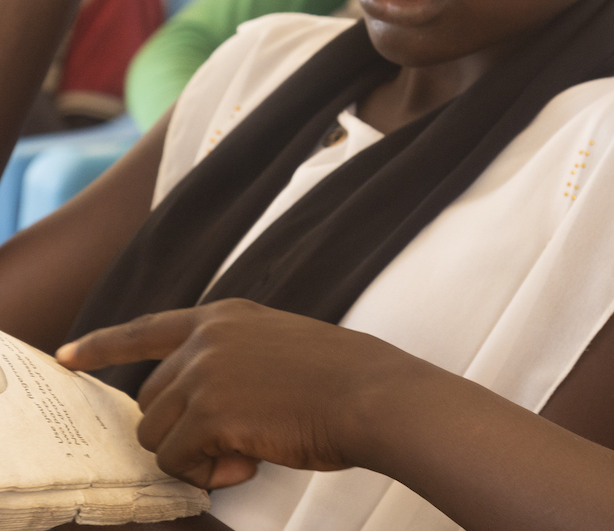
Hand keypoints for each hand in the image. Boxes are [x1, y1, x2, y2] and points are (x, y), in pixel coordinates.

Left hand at [57, 300, 398, 489]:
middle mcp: (206, 338)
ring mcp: (205, 372)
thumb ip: (228, 360)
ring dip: (194, 456)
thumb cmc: (335, 378)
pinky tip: (250, 462)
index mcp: (224, 316)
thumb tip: (191, 408)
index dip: (103, 346)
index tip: (68, 355)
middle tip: (231, 445)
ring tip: (246, 452)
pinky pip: (179, 462)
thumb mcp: (274, 344)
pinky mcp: (209, 411)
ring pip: (158, 435)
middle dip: (180, 433)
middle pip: (150, 401)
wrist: (367, 392)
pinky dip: (207, 475)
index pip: (147, 328)